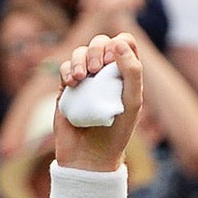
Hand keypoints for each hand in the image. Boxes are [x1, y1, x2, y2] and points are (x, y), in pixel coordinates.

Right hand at [55, 34, 144, 174]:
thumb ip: (132, 71)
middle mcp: (107, 74)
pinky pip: (65, 68)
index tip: (114, 59)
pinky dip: (67, 70)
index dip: (119, 43)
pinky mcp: (68, 88)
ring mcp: (87, 80)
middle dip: (97, 49)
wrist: (89, 155)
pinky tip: (72, 84)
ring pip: (80, 52)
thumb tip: (118, 41)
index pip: (124, 43)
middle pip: (101, 43)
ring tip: (82, 78)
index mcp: (126, 75)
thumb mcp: (132, 102)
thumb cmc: (116, 131)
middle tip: (97, 69)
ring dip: (80, 59)